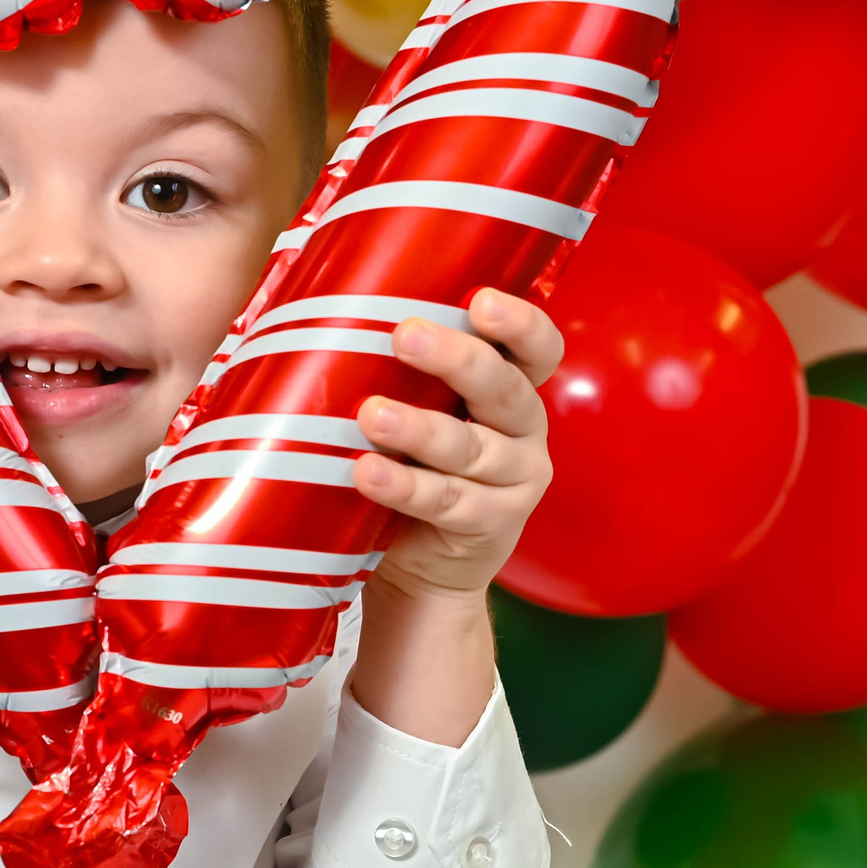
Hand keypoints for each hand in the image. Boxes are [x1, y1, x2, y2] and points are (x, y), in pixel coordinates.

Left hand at [353, 287, 560, 607]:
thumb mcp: (422, 410)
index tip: (481, 301)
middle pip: (503, 388)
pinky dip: (405, 486)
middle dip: (455, 359)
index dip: (519, 323)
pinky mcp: (492, 525)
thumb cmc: (416, 466)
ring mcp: (515, 481)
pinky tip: (368, 473)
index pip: (538, 348)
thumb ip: (404, 372)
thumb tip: (329, 319)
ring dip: (419, 429)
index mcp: (511, 389)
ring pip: (470, 448)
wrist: (425, 566)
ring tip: (372, 415)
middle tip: (404, 336)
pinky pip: (447, 501)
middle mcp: (523, 431)